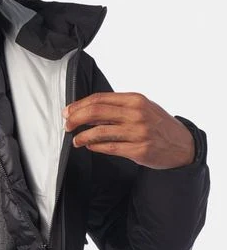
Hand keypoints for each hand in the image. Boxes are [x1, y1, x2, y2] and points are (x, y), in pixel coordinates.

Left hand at [63, 91, 194, 168]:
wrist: (182, 145)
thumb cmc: (158, 125)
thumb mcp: (141, 109)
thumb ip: (117, 109)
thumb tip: (87, 112)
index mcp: (135, 100)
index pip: (99, 99)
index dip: (79, 105)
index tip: (68, 111)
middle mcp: (136, 114)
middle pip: (96, 112)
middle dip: (76, 118)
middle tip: (67, 125)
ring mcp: (138, 132)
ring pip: (100, 132)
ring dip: (83, 136)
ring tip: (76, 140)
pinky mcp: (139, 150)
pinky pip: (109, 147)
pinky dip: (95, 146)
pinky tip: (89, 146)